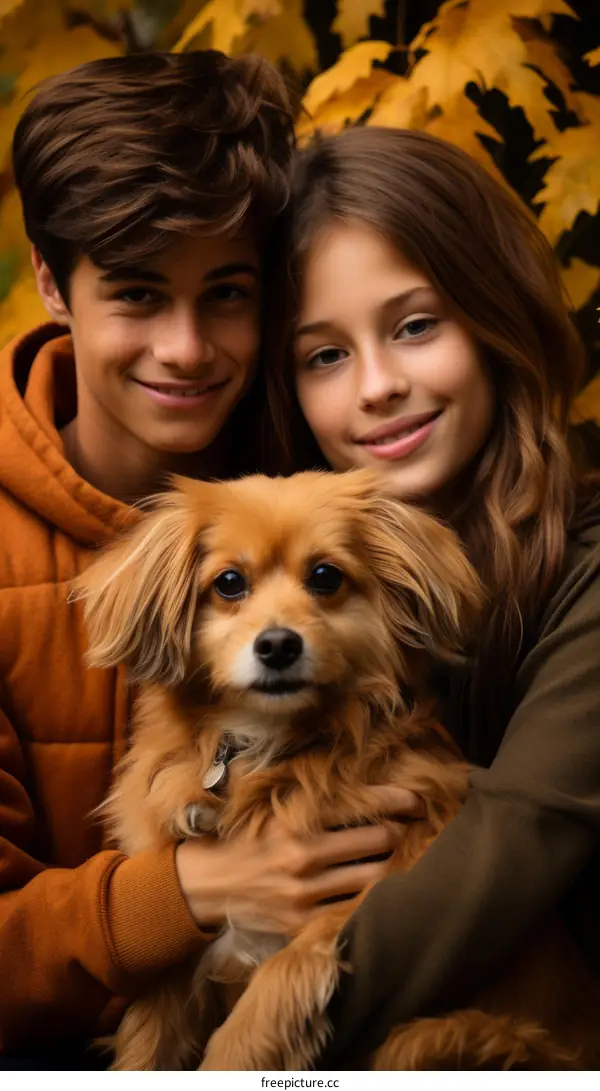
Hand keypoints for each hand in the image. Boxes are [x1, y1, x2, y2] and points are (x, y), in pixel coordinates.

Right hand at [175, 785, 421, 933]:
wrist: (203, 885)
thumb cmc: (242, 838)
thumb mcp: (271, 808)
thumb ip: (312, 800)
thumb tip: (362, 787)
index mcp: (295, 820)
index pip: (362, 804)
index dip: (399, 801)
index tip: (418, 801)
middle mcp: (303, 856)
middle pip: (379, 843)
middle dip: (398, 835)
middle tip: (404, 832)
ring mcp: (304, 894)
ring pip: (373, 881)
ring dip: (390, 869)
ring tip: (394, 860)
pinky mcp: (301, 924)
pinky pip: (351, 912)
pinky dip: (366, 901)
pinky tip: (371, 893)